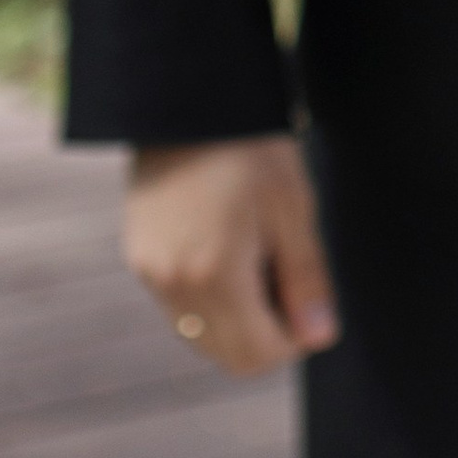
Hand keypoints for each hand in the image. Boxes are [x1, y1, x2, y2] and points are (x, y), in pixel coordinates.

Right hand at [125, 136, 338, 375]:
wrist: (189, 102)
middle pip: (226, 355)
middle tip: (284, 275)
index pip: (257, 355)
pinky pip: (179, 307)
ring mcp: (150, 272)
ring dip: (236, 318)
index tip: (307, 296)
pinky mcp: (138, 257)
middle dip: (264, 333)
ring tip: (256, 256)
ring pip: (200, 335)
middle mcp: (172, 285)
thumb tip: (319, 338)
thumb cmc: (253, 152)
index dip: (293, 339)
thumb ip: (306, 282)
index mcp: (214, 276)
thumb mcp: (293, 212)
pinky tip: (227, 246)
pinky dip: (209, 298)